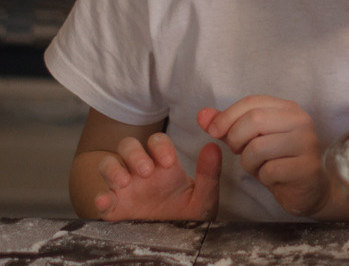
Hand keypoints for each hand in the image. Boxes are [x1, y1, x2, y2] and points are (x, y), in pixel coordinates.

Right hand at [94, 133, 220, 220]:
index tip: (169, 162)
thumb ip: (209, 174)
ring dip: (114, 169)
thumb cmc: (187, 213)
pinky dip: (99, 198)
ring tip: (125, 182)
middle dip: (135, 154)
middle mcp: (140, 172)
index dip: (160, 146)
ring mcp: (124, 189)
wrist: (174, 242)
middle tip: (146, 171)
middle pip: (128, 146)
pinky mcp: (113, 209)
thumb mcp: (203, 196)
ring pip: (108, 164)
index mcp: (163, 166)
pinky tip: (106, 201)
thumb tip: (214, 147)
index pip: (156, 141)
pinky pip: (99, 198)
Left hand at [199, 96, 343, 218]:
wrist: (307, 188)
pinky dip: (263, 177)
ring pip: (259, 147)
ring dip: (248, 162)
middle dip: (236, 139)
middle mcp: (301, 120)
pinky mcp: (307, 167)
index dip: (226, 116)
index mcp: (288, 108)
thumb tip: (202, 115)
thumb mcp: (249, 140)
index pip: (251, 102)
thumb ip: (227, 126)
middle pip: (254, 120)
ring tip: (258, 166)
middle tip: (238, 152)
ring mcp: (307, 143)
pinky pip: (270, 170)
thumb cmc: (276, 160)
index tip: (213, 132)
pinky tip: (272, 177)